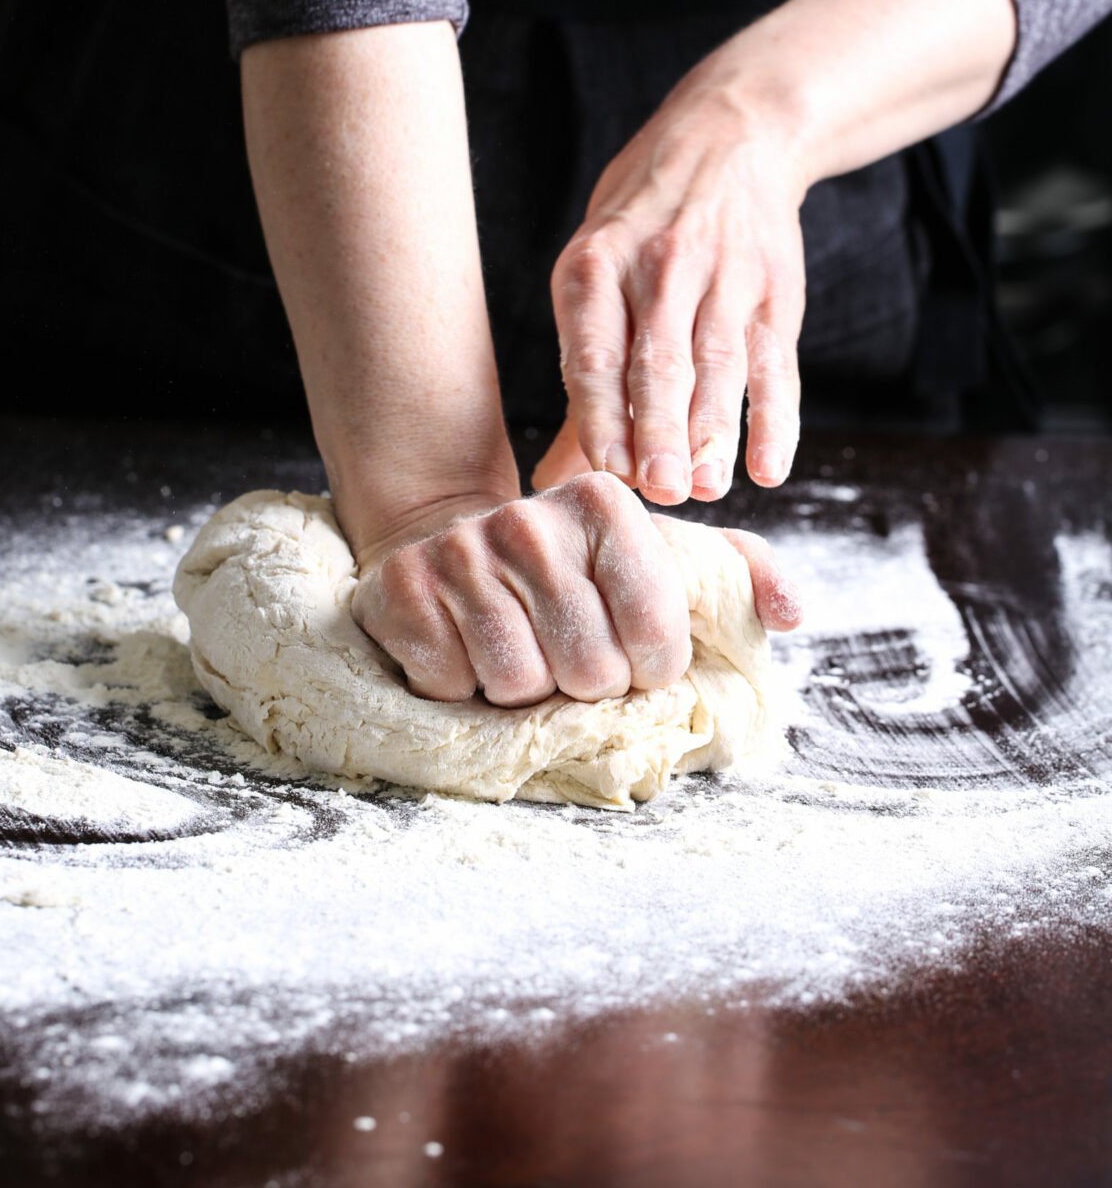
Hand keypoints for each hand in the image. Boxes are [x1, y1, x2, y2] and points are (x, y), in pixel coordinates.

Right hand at [350, 473, 801, 708]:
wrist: (455, 541)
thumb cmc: (581, 567)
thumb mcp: (668, 555)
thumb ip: (741, 576)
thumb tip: (794, 612)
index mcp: (605, 504)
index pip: (655, 641)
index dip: (650, 669)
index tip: (634, 651)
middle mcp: (528, 519)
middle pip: (588, 672)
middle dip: (586, 681)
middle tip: (570, 652)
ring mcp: (458, 552)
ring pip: (517, 685)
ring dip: (525, 689)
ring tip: (522, 648)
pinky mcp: (398, 591)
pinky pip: (451, 688)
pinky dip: (462, 688)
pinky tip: (468, 648)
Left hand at [538, 66, 807, 507]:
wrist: (730, 137)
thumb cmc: (641, 221)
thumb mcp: (594, 270)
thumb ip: (583, 376)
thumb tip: (553, 479)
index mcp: (595, 266)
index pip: (594, 351)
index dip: (601, 413)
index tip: (605, 470)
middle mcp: (658, 269)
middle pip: (659, 364)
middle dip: (658, 432)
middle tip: (661, 492)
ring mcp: (723, 279)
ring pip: (717, 367)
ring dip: (712, 433)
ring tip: (706, 488)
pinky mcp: (775, 293)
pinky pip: (776, 365)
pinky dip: (774, 420)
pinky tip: (767, 467)